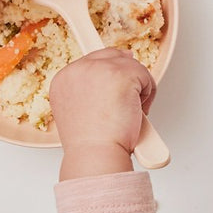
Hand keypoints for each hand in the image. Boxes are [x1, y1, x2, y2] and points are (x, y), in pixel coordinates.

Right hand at [49, 49, 156, 179]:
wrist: (96, 156)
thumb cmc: (91, 145)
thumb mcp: (81, 112)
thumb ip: (92, 91)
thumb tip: (118, 72)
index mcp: (63, 79)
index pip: (92, 62)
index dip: (110, 76)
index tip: (115, 94)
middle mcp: (77, 69)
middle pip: (112, 56)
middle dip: (126, 79)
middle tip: (125, 106)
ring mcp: (99, 68)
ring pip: (131, 66)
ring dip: (137, 90)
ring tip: (128, 115)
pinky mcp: (121, 73)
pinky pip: (146, 75)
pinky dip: (148, 96)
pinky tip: (136, 113)